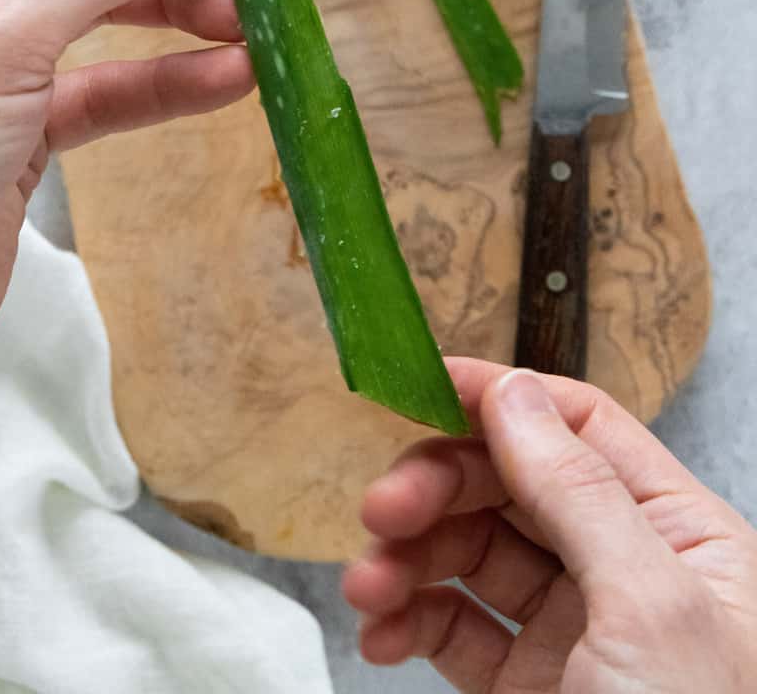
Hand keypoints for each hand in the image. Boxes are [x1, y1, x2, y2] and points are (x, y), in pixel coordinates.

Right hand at [343, 358, 756, 691]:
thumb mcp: (651, 612)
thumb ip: (579, 493)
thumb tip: (514, 393)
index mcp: (683, 535)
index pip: (580, 428)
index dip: (498, 398)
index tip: (417, 386)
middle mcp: (627, 572)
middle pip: (510, 484)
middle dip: (437, 487)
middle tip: (379, 510)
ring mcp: (577, 634)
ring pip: (471, 554)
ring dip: (407, 557)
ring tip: (366, 589)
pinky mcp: (531, 691)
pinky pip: (455, 629)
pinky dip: (407, 620)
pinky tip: (379, 634)